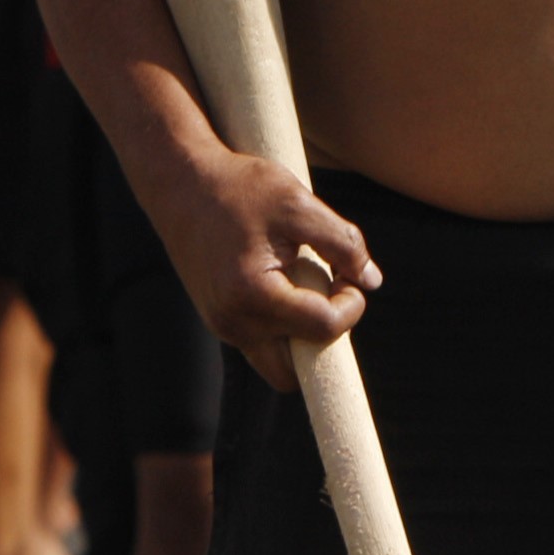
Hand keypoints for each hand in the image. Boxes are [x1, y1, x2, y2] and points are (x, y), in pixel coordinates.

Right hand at [148, 143, 379, 391]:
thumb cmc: (241, 188)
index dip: (352, 304)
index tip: (347, 272)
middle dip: (323, 335)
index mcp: (254, 296)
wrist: (182, 183)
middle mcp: (233, 323)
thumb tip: (372, 281)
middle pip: (296, 371)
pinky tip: (283, 280)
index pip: (324, 329)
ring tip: (303, 282)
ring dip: (301, 332)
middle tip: (327, 289)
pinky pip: (260, 342)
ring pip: (277, 361)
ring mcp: (222, 326)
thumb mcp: (300, 204)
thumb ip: (343, 243)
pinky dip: (282, 324)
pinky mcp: (218, 319)